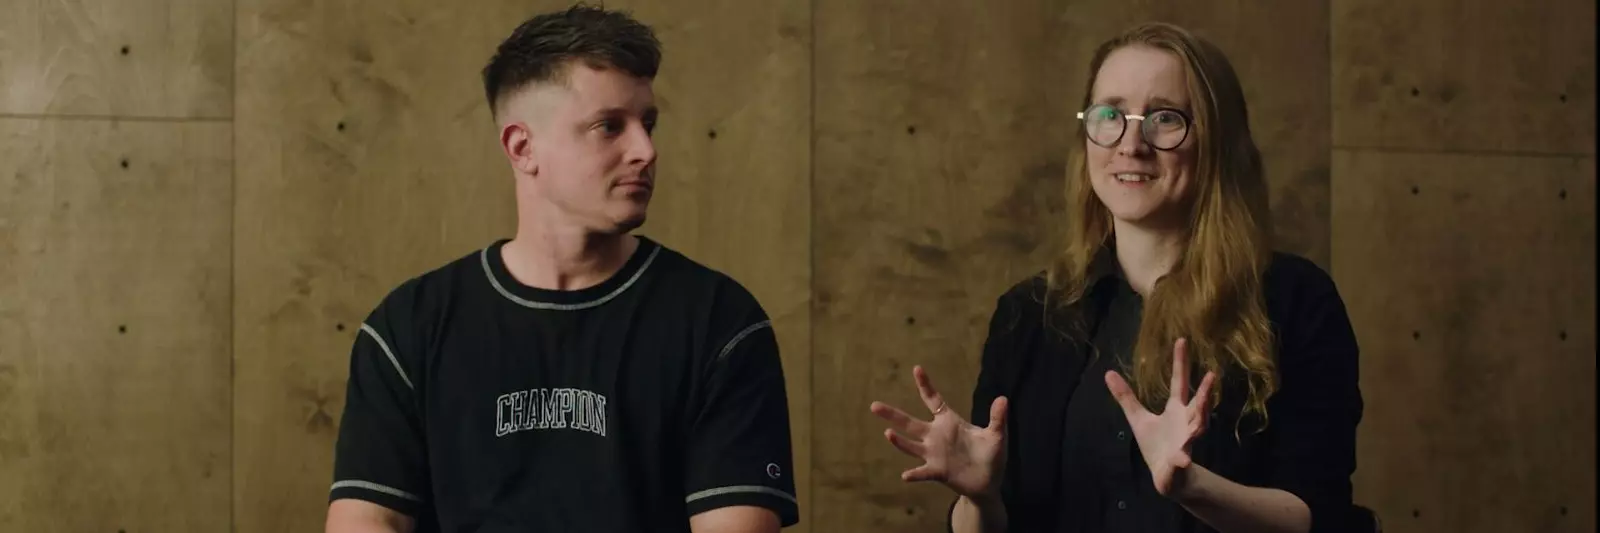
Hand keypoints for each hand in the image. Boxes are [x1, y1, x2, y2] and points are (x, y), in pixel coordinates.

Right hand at [869, 365, 1007, 500]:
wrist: (988, 483)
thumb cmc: (991, 456)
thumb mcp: (997, 436)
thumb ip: (998, 418)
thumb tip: (1003, 398)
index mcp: (949, 422)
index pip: (933, 400)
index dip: (925, 385)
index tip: (917, 368)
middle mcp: (936, 436)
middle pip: (909, 423)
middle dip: (892, 414)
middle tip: (874, 405)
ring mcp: (934, 454)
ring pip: (911, 445)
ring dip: (899, 441)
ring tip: (888, 433)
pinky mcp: (937, 472)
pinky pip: (923, 472)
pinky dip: (915, 474)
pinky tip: (906, 475)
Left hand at [1105, 338, 1216, 497]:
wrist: (1167, 476)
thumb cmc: (1156, 444)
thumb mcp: (1138, 418)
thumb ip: (1125, 397)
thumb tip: (1108, 373)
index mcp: (1176, 409)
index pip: (1180, 382)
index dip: (1180, 362)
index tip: (1181, 340)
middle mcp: (1186, 422)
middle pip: (1198, 404)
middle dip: (1206, 391)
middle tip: (1213, 375)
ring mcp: (1186, 441)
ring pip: (1198, 428)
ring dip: (1201, 418)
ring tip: (1206, 405)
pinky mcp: (1180, 461)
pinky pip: (1182, 460)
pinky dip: (1181, 459)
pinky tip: (1181, 458)